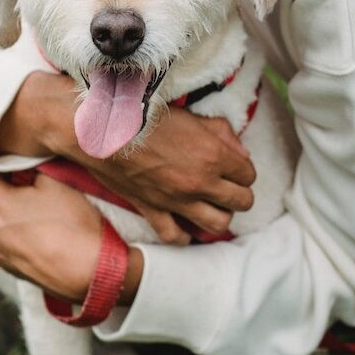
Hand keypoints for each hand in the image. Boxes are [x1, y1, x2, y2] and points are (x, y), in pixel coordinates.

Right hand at [0, 70, 255, 243]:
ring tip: (211, 206)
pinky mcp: (154, 211)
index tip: (234, 166)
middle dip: (239, 194)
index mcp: (213, 155)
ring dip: (219, 215)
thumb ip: (221, 132)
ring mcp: (177, 201)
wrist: (105, 130)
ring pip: (218, 224)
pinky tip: (185, 225)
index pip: (248, 174)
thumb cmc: (146, 116)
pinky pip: (176, 237)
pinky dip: (184, 235)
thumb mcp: (190, 116)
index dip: (243, 170)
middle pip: (241, 202)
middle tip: (228, 187)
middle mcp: (201, 182)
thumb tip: (240, 151)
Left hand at [0, 170, 143, 302]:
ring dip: (19, 214)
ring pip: (4, 221)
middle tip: (43, 189)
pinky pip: (12, 242)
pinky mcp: (11, 269)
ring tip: (48, 215)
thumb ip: (33, 167)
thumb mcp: (55, 181)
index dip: (11, 162)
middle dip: (16, 190)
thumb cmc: (72, 224)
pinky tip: (47, 235)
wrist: (89, 272)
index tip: (28, 162)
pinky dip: (24, 236)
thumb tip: (27, 165)